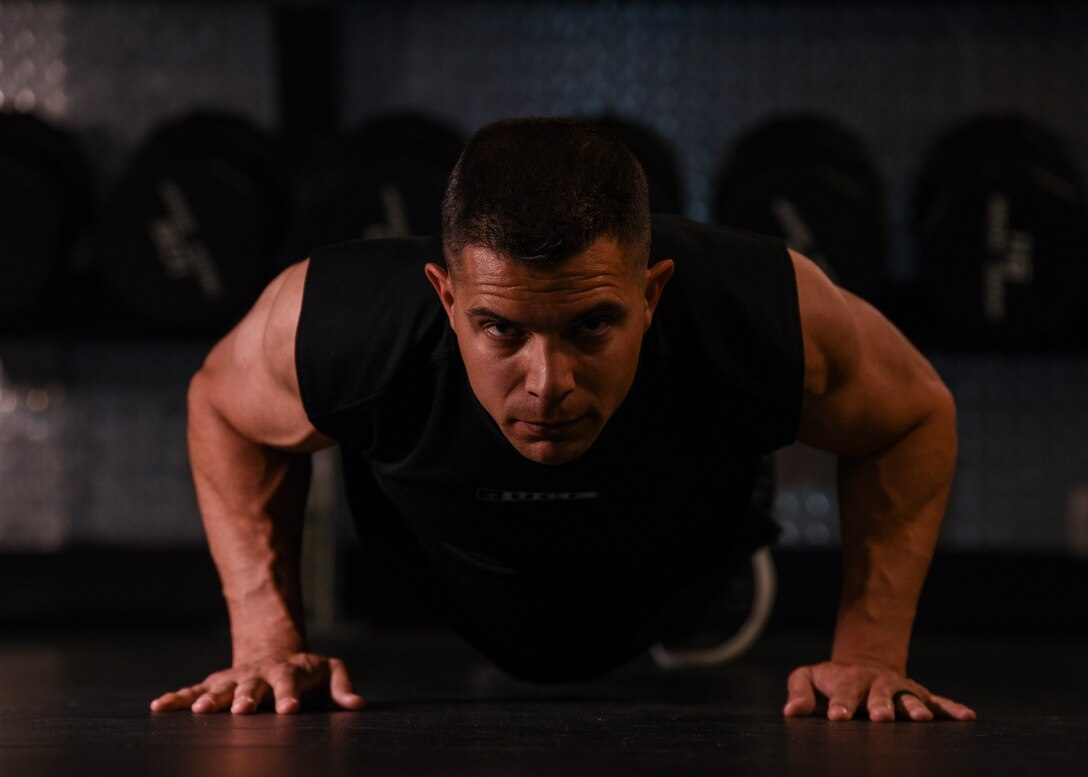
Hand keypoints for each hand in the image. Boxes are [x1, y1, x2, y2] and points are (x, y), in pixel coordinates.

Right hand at [150, 653, 364, 713]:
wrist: (274, 651)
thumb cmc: (306, 670)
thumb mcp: (330, 671)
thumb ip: (342, 686)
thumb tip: (358, 704)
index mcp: (287, 672)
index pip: (289, 684)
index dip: (289, 695)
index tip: (288, 709)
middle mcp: (258, 674)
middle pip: (252, 685)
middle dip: (246, 697)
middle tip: (241, 710)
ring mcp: (235, 678)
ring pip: (221, 687)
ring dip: (210, 699)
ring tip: (198, 711)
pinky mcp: (216, 684)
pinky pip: (193, 690)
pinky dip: (177, 698)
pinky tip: (159, 707)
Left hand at [783, 661, 975, 721]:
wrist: (862, 664)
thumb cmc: (831, 679)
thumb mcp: (808, 677)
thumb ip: (799, 691)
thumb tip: (791, 712)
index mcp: (849, 681)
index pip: (844, 694)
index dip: (841, 705)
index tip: (837, 718)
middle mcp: (877, 684)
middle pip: (879, 695)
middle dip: (880, 706)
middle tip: (881, 718)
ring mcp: (900, 689)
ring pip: (908, 698)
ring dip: (914, 708)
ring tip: (921, 719)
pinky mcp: (918, 695)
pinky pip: (938, 701)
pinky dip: (951, 708)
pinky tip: (967, 716)